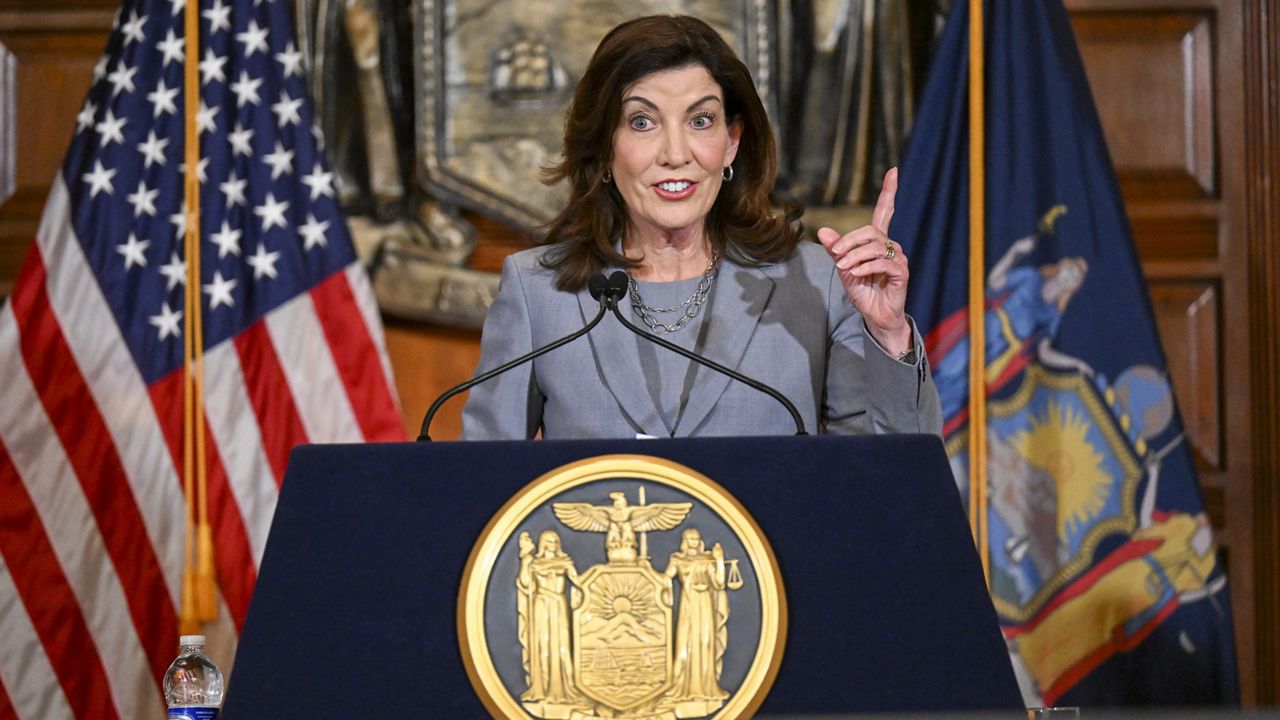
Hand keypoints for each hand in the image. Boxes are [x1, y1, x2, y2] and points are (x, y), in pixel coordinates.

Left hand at [816, 167, 911, 355]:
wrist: (874, 315)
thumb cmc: (862, 290)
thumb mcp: (843, 268)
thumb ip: (836, 249)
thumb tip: (822, 231)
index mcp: (878, 240)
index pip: (885, 210)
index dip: (889, 191)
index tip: (893, 171)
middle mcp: (891, 244)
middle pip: (870, 230)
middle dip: (849, 241)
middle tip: (836, 256)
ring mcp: (899, 257)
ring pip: (875, 247)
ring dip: (854, 257)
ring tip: (843, 269)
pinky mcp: (902, 272)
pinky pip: (883, 262)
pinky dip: (865, 267)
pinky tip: (855, 274)